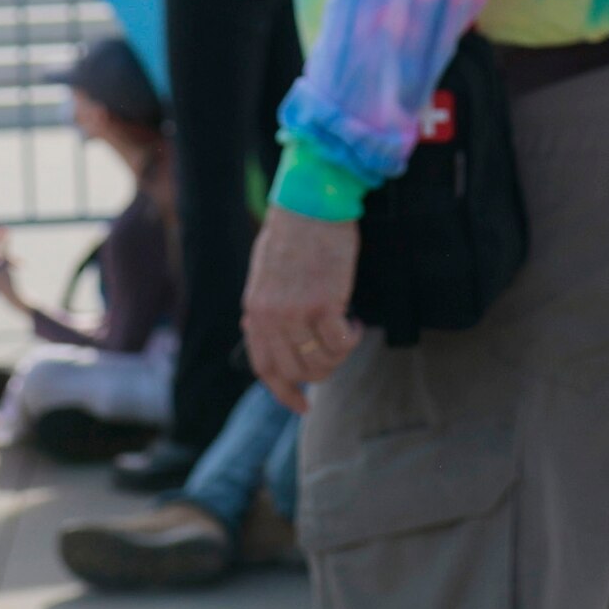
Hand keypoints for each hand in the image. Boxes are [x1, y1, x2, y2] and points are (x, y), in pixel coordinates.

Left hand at [243, 202, 366, 408]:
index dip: (283, 393)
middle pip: (295, 371)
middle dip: (320, 373)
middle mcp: (270, 317)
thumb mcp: (264, 274)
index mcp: (254, 312)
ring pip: (319, 361)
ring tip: (347, 334)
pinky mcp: (323, 303)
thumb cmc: (292, 233)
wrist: (310, 203)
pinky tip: (355, 322)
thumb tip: (265, 335)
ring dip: (338, 356)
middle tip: (336, 357)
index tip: (302, 405)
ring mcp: (296, 312)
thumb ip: (265, 308)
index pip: (265, 368)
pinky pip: (339, 342)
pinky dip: (350, 340)